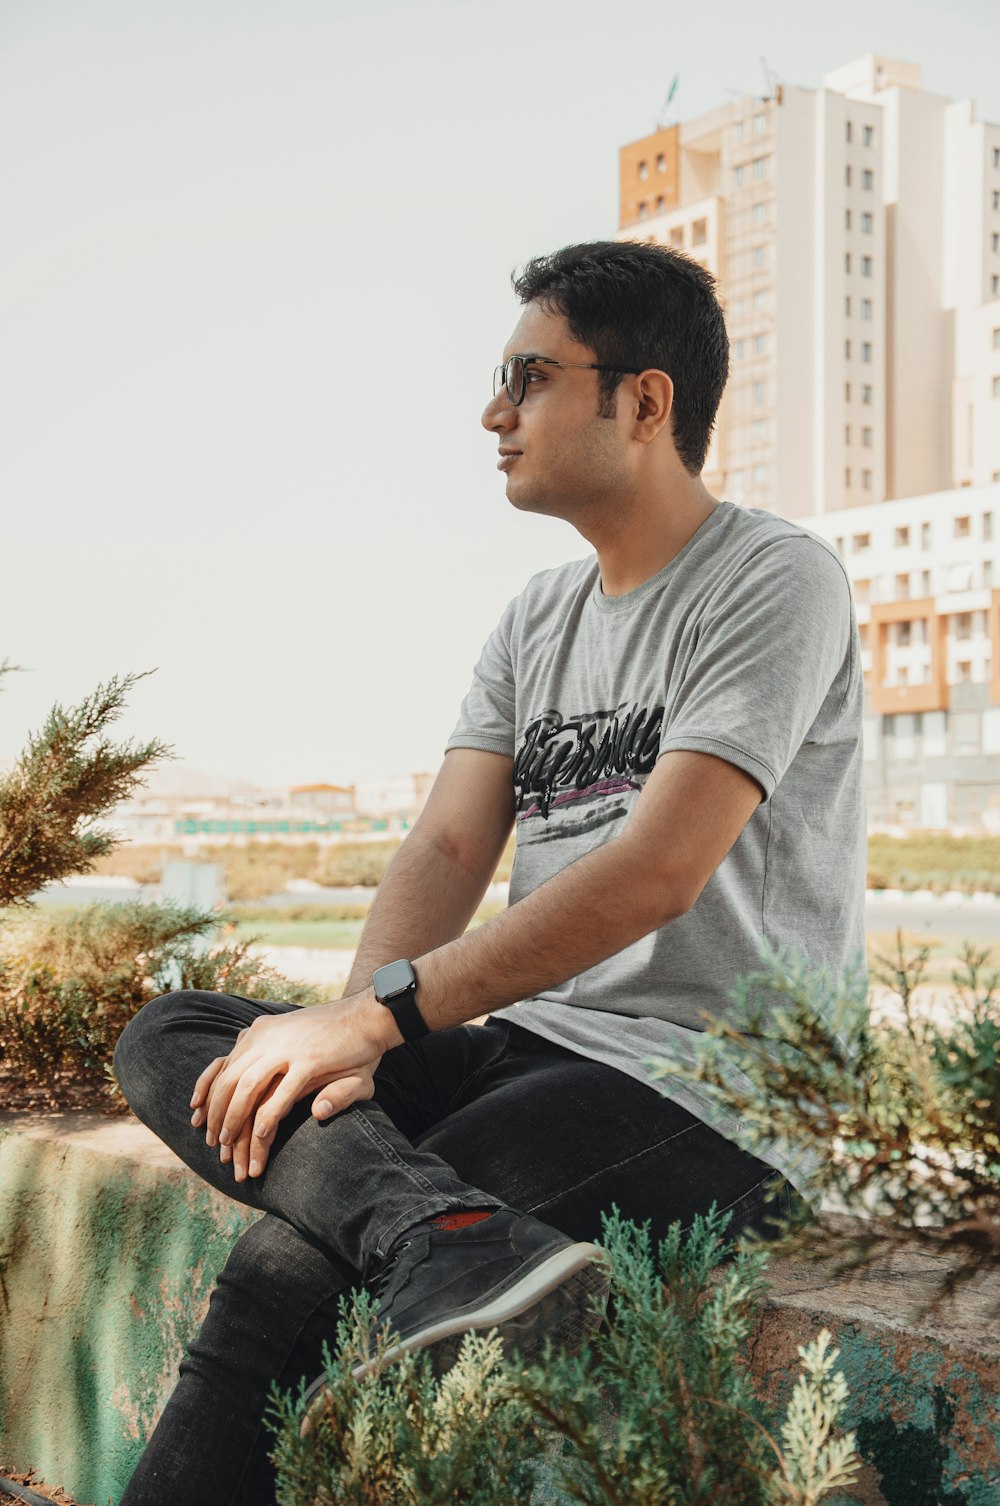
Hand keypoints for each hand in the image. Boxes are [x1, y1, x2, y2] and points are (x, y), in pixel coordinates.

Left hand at [189, 994, 394, 1179]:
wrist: (370, 1017)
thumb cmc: (332, 1037)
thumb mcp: (295, 1046)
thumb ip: (268, 1057)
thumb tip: (239, 1061)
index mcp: (261, 1033)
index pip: (223, 1066)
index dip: (207, 1093)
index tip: (197, 1119)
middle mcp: (268, 1038)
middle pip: (229, 1080)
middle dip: (217, 1116)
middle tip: (213, 1145)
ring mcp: (288, 1049)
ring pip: (247, 1089)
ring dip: (235, 1120)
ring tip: (228, 1146)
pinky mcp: (310, 1061)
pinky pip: (280, 1095)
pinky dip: (267, 1117)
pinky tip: (259, 1136)